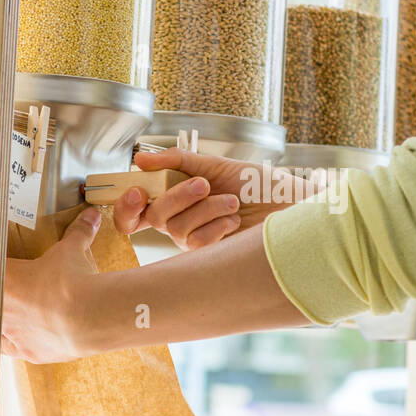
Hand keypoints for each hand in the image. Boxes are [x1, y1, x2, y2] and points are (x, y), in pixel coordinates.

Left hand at [1, 206, 102, 363]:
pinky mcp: (28, 352)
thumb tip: (91, 216)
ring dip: (0, 321)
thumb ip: (78, 232)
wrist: (89, 316)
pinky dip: (17, 343)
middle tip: (5, 292)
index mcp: (4, 278)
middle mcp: (1, 308)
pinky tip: (23, 338)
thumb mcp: (73, 251)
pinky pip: (12, 349)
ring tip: (11, 315)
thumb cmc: (73, 281)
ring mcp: (12, 333)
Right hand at [112, 148, 319, 249]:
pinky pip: (196, 241)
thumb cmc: (258, 185)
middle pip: (153, 217)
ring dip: (207, 209)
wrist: (289, 205)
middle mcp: (180, 221)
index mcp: (177, 198)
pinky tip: (234, 221)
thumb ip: (178, 161)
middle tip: (204, 184)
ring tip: (233, 202)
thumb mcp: (216, 165)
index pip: (136, 210)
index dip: (126, 204)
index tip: (137, 190)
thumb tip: (141, 158)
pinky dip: (217, 225)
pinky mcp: (210, 256)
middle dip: (176, 197)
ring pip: (175, 228)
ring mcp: (194, 240)